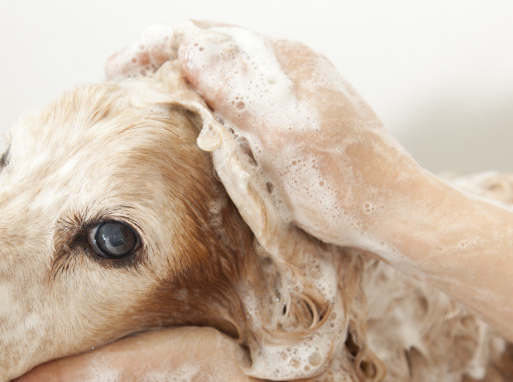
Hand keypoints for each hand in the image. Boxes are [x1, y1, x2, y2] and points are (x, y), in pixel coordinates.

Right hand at [107, 23, 431, 256]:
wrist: (394, 213)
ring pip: (226, 70)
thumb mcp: (285, 135)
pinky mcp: (294, 120)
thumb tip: (189, 52)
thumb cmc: (347, 183)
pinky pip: (240, 96)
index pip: (208, 38)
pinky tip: (196, 115)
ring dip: (183, 75)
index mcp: (285, 64)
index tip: (118, 68)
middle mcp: (289, 69)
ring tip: (149, 89)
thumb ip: (238, 90)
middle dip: (164, 56)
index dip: (158, 47)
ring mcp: (293, 94)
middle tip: (123, 76)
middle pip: (214, 47)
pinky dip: (207, 98)